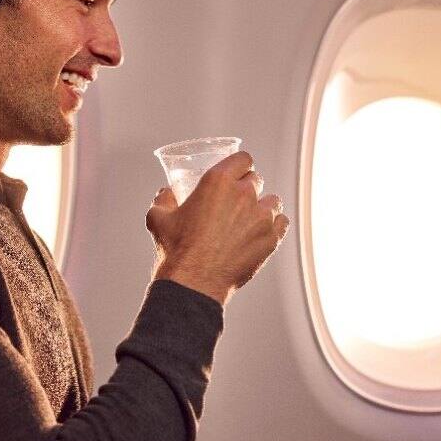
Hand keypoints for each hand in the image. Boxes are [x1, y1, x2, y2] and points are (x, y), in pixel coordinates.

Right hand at [146, 151, 289, 304]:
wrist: (194, 282)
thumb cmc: (177, 250)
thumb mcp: (159, 218)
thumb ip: (163, 199)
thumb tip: (165, 193)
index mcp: (218, 181)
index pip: (243, 159)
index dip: (240, 165)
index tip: (237, 172)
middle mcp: (244, 194)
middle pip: (256, 180)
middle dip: (248, 187)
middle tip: (237, 200)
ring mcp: (261, 217)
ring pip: (273, 200)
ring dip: (263, 206)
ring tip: (251, 218)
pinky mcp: (271, 238)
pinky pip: (282, 222)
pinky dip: (275, 225)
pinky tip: (263, 230)